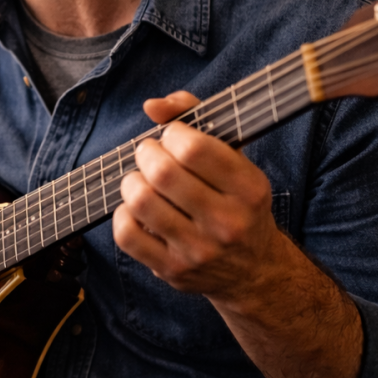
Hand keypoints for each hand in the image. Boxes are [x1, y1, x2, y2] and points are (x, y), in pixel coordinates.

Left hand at [114, 92, 363, 377]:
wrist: (255, 272)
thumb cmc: (237, 203)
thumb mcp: (235, 160)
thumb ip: (197, 118)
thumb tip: (151, 105)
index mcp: (249, 189)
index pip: (195, 148)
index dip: (173, 132)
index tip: (172, 136)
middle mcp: (227, 223)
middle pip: (163, 174)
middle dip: (146, 154)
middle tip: (150, 154)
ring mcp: (199, 251)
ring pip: (141, 202)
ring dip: (131, 182)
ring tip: (142, 180)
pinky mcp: (173, 271)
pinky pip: (127, 234)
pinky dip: (123, 214)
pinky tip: (137, 210)